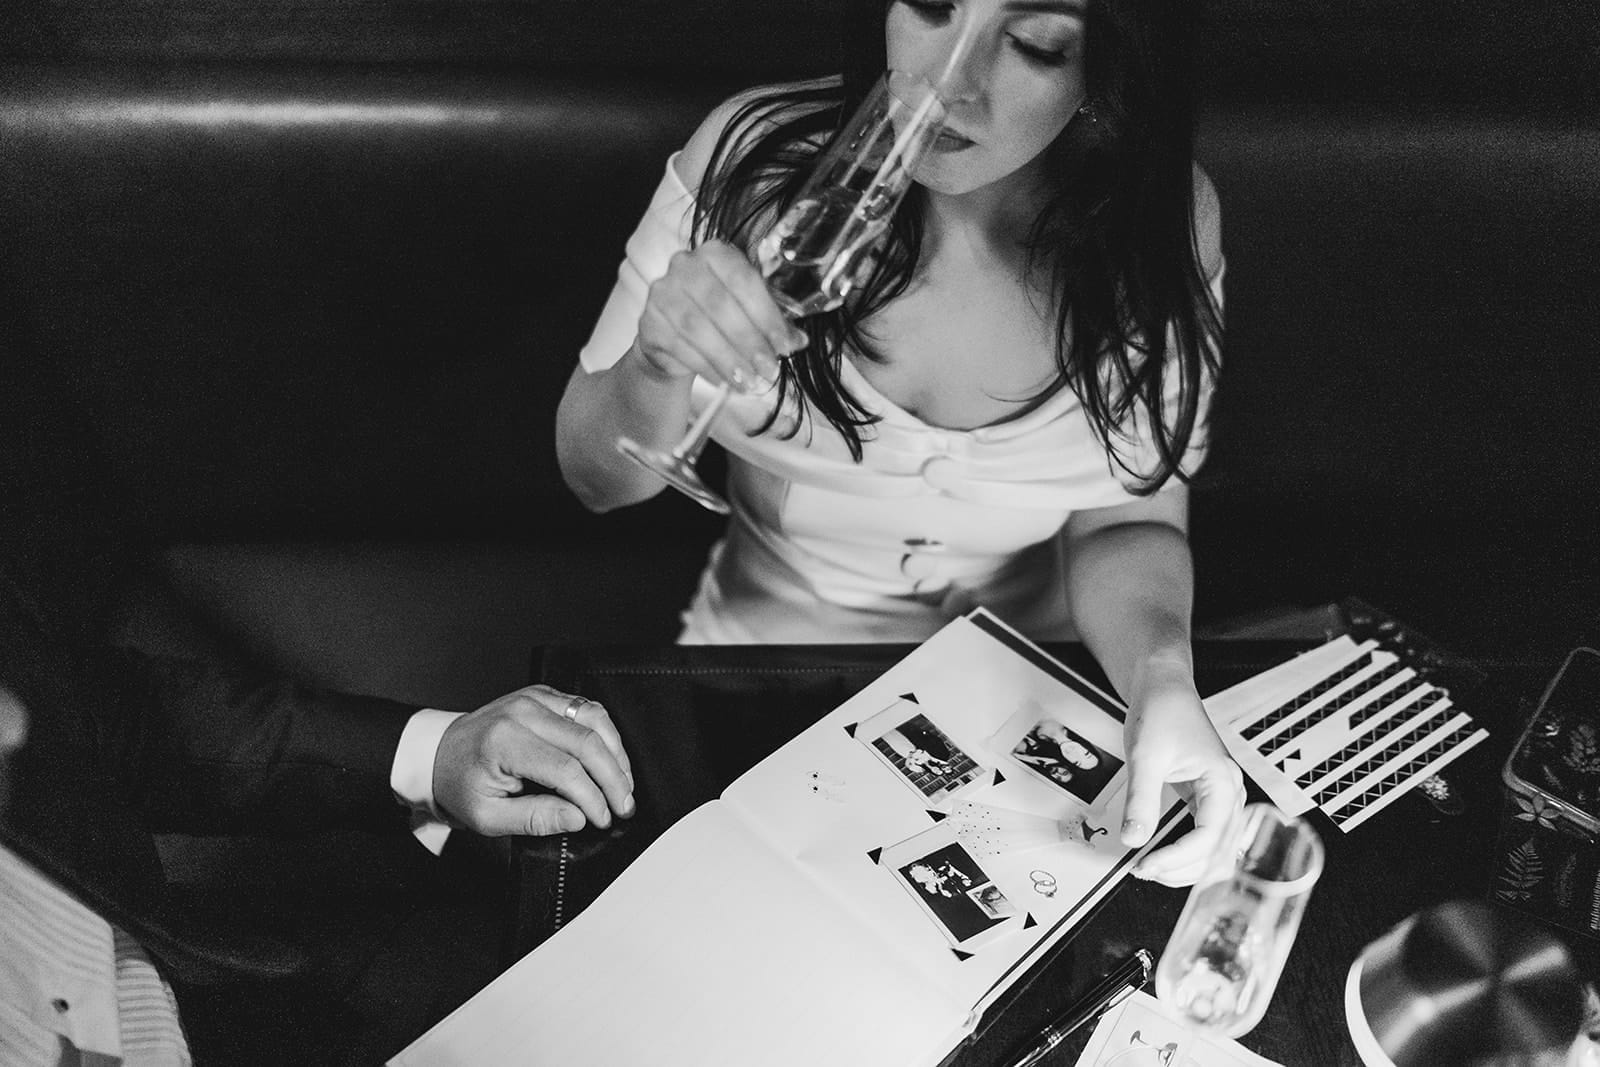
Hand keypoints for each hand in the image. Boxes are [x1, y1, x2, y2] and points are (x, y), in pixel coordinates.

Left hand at [432, 685, 635, 836]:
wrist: (438, 754)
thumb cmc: (460, 784)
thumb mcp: (488, 817)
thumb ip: (535, 818)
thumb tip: (578, 817)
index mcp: (505, 741)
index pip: (566, 770)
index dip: (592, 799)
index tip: (602, 819)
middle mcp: (522, 712)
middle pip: (587, 742)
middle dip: (613, 779)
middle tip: (623, 806)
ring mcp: (535, 699)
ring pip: (595, 719)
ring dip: (616, 753)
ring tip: (623, 784)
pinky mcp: (544, 695)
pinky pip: (586, 708)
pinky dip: (605, 734)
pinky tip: (610, 758)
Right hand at [635, 239, 805, 391]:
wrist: (673, 335)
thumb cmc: (717, 317)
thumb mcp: (749, 312)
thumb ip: (773, 322)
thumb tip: (798, 340)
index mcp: (716, 253)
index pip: (744, 281)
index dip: (767, 316)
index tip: (785, 346)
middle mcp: (684, 265)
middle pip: (720, 305)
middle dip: (748, 341)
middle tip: (768, 369)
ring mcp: (662, 293)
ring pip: (698, 329)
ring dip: (728, 359)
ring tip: (748, 381)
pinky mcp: (649, 322)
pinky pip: (680, 347)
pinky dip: (706, 367)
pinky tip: (724, 381)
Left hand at [1118, 658, 1243, 885]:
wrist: (1164, 687)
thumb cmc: (1162, 711)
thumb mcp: (1145, 757)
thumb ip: (1140, 800)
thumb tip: (1134, 839)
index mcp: (1222, 781)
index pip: (1208, 837)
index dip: (1176, 858)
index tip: (1146, 865)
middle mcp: (1230, 792)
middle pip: (1217, 850)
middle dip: (1181, 868)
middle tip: (1143, 870)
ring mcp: (1222, 797)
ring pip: (1215, 849)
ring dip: (1186, 866)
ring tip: (1151, 867)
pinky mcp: (1209, 799)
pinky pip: (1206, 837)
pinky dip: (1187, 853)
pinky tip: (1163, 858)